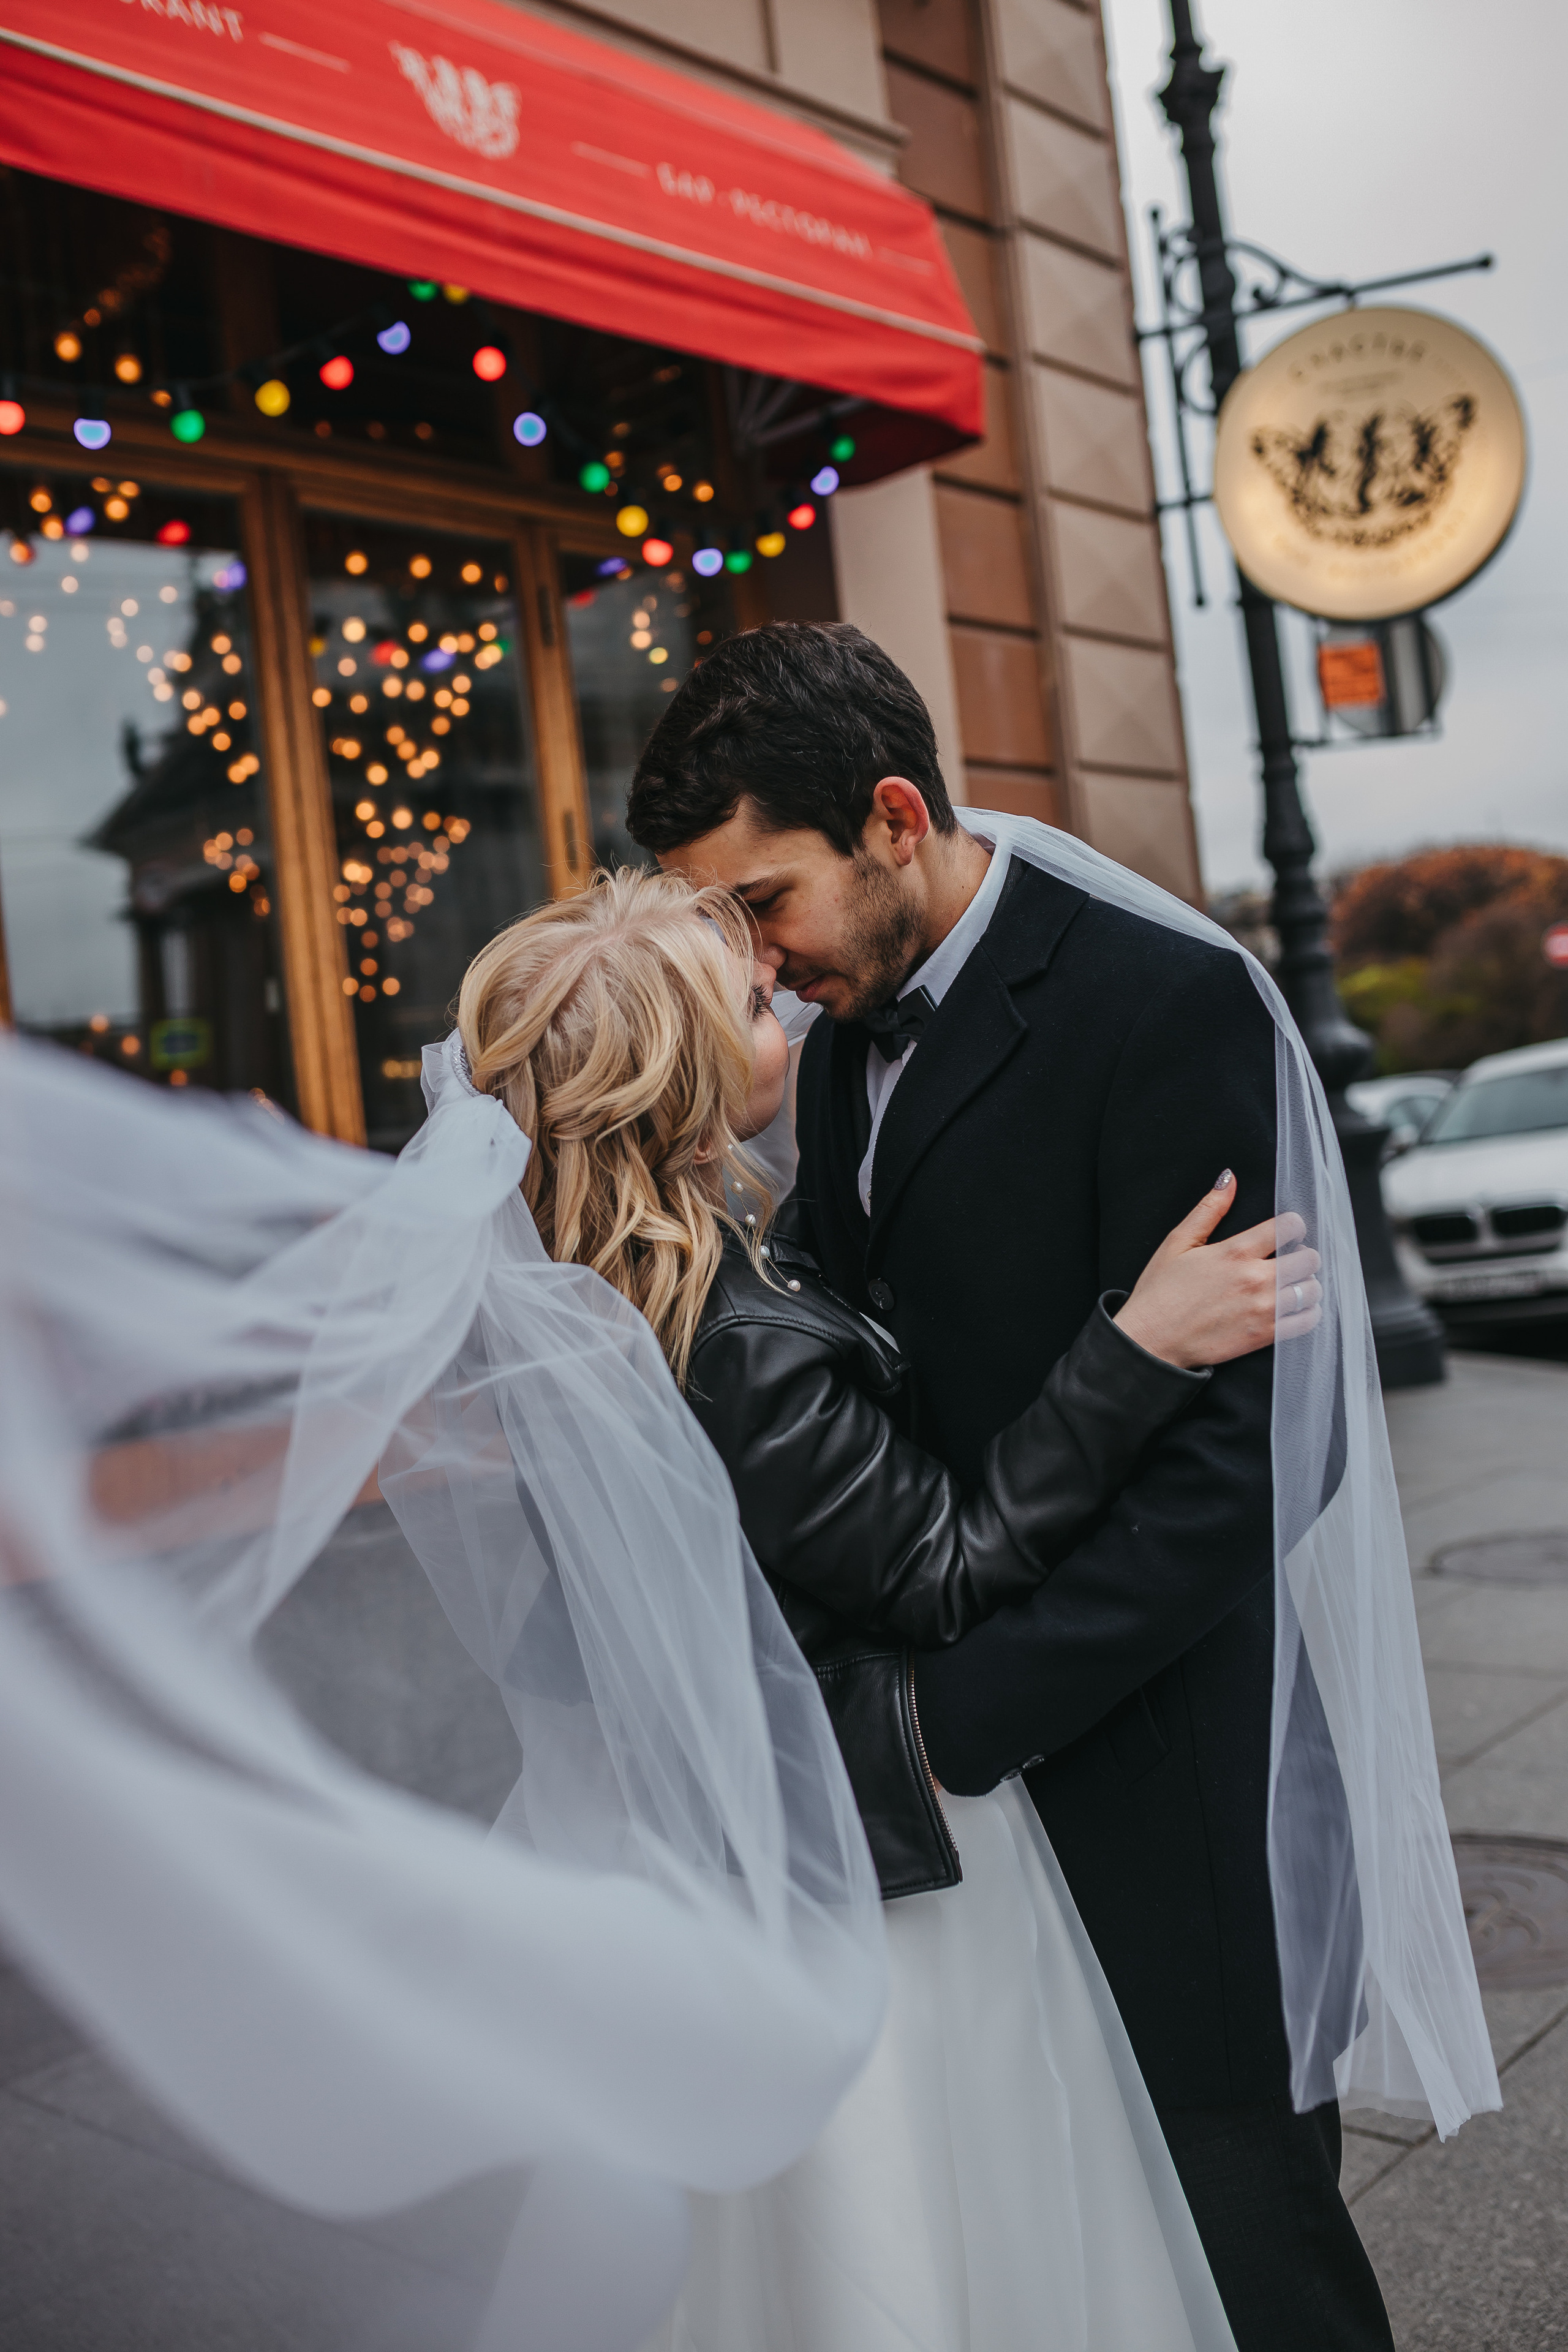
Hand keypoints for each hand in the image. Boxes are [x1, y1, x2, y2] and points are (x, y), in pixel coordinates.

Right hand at [1113, 1172, 1321, 1369]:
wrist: (1150, 1341)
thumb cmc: (1160, 1292)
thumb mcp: (1178, 1242)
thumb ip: (1209, 1209)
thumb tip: (1229, 1178)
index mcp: (1235, 1252)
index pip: (1289, 1227)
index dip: (1292, 1226)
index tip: (1285, 1234)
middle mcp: (1254, 1279)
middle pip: (1308, 1258)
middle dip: (1301, 1255)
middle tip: (1287, 1260)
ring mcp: (1263, 1310)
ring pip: (1313, 1289)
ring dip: (1306, 1284)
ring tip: (1290, 1285)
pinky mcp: (1265, 1336)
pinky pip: (1308, 1321)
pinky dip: (1308, 1313)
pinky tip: (1293, 1308)